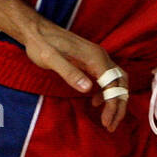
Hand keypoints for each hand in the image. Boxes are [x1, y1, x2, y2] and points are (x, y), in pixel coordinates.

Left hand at [18, 15, 127, 132]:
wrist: (36, 29)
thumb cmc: (41, 44)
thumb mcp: (51, 59)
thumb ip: (69, 73)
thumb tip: (88, 89)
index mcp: (94, 58)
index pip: (113, 85)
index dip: (112, 105)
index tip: (106, 123)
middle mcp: (100, 56)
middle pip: (120, 83)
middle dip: (119, 106)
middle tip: (111, 126)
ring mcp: (96, 57)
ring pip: (116, 80)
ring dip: (114, 100)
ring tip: (107, 119)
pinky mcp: (90, 60)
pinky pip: (107, 77)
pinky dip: (106, 92)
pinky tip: (95, 102)